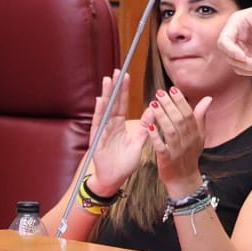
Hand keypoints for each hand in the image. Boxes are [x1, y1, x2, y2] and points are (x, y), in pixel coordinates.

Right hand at [78, 73, 148, 195]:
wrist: (114, 180)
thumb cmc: (124, 162)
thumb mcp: (139, 141)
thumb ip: (145, 126)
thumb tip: (154, 110)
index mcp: (119, 125)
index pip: (121, 104)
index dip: (124, 90)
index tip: (126, 75)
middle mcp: (110, 125)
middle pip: (113, 103)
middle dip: (115, 87)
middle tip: (117, 70)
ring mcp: (102, 131)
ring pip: (105, 110)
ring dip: (107, 95)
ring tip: (108, 80)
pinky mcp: (97, 140)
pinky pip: (99, 124)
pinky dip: (100, 112)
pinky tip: (101, 100)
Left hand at [147, 87, 210, 196]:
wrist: (184, 180)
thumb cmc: (189, 155)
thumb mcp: (199, 136)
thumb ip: (200, 116)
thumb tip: (208, 98)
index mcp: (196, 133)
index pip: (189, 113)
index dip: (180, 101)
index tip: (172, 89)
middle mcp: (188, 141)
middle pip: (179, 120)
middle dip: (169, 105)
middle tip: (159, 93)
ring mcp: (178, 151)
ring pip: (171, 131)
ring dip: (162, 117)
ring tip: (153, 104)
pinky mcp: (167, 160)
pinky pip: (162, 147)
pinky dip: (156, 137)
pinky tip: (149, 127)